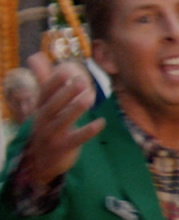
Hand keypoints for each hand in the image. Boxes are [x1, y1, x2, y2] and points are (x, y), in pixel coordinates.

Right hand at [20, 53, 104, 187]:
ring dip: (76, 109)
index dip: (54, 82)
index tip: (65, 70)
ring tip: (90, 97)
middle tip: (82, 80)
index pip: (44, 93)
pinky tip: (100, 123)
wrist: (41, 162)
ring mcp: (52, 135)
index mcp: (39, 109)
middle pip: (53, 105)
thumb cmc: (47, 128)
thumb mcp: (43, 107)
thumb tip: (36, 57)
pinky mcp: (63, 148)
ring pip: (63, 120)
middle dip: (67, 92)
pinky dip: (88, 131)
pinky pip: (77, 138)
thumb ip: (45, 84)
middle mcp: (43, 121)